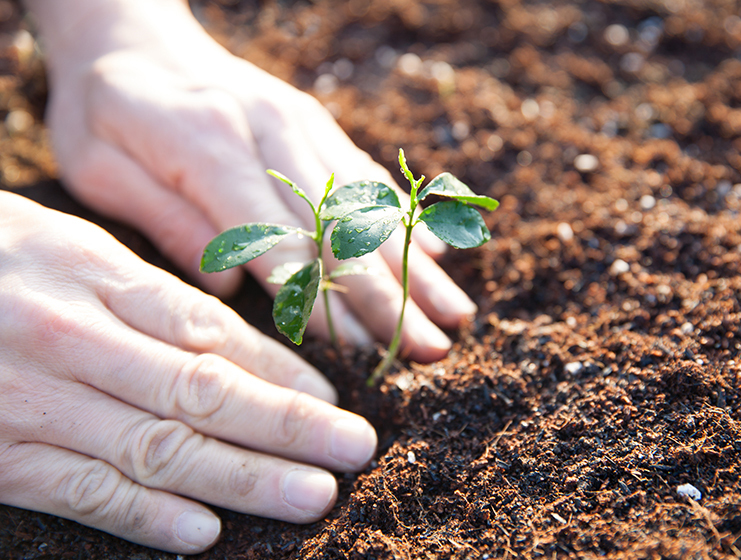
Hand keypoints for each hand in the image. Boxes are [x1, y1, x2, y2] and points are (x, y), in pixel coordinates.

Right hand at [0, 192, 376, 552]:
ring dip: (242, 479)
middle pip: (201, 394)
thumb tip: (235, 342)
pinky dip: (144, 514)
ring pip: (156, 449)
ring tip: (310, 496)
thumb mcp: (73, 248)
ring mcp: (30, 402)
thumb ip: (150, 295)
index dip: (281, 372)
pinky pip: (80, 490)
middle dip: (288, 428)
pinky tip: (203, 531)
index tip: (335, 399)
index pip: (212, 334)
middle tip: (355, 451)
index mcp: (96, 277)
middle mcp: (72, 340)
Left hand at [28, 0, 476, 360]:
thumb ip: (166, 222)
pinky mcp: (315, 124)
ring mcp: (301, 125)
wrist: (132, 32)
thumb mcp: (99, 166)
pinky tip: (439, 254)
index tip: (355, 353)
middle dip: (389, 296)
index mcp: (211, 144)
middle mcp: (271, 131)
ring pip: (369, 205)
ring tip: (455, 314)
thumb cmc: (105, 107)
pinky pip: (368, 175)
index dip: (320, 298)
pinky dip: (405, 218)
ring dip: (415, 265)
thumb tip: (232, 285)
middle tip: (430, 349)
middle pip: (339, 227)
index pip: (277, 238)